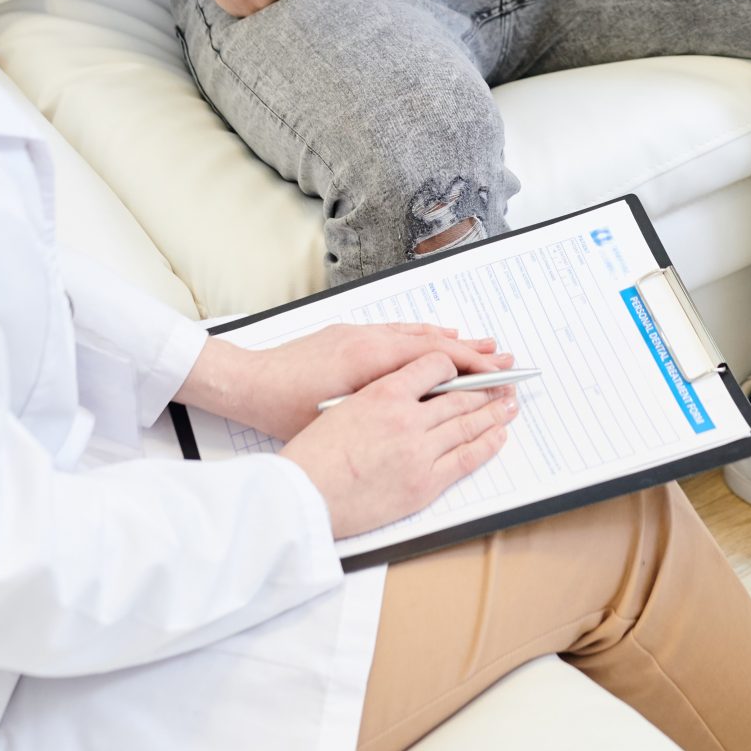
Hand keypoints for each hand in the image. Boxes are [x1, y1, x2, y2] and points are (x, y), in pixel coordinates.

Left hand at [185, 322, 511, 442]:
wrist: (245, 382)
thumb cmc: (283, 409)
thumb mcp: (338, 418)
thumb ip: (383, 411)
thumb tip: (421, 415)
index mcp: (371, 360)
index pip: (435, 357)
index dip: (471, 365)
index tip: (498, 373)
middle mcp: (370, 340)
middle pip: (433, 340)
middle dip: (472, 350)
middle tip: (505, 357)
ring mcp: (359, 333)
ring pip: (417, 333)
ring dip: (452, 340)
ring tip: (484, 344)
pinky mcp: (348, 333)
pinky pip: (398, 331)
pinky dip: (424, 335)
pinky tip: (437, 336)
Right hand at [279, 350, 518, 536]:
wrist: (301, 497)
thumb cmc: (312, 453)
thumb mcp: (342, 404)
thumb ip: (378, 389)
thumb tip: (404, 385)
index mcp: (383, 392)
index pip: (435, 364)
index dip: (457, 364)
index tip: (467, 365)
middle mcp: (406, 419)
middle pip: (459, 396)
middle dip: (484, 388)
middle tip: (503, 382)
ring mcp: (418, 452)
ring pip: (466, 425)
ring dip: (492, 413)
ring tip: (509, 405)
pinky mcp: (423, 484)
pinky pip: (465, 459)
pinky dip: (486, 444)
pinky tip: (498, 435)